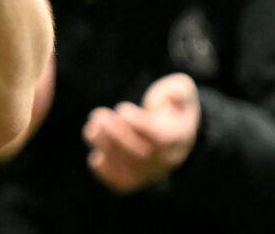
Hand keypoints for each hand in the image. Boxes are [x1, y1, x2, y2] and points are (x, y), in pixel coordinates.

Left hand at [83, 72, 200, 193]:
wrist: (176, 138)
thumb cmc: (173, 109)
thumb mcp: (182, 93)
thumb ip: (179, 90)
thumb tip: (172, 96)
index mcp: (177, 137)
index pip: (160, 138)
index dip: (139, 125)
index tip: (122, 109)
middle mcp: (164, 159)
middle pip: (141, 155)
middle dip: (116, 135)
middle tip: (99, 116)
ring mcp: (150, 171)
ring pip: (128, 168)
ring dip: (106, 149)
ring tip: (93, 127)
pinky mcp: (136, 179)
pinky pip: (122, 184)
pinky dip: (106, 174)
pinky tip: (95, 157)